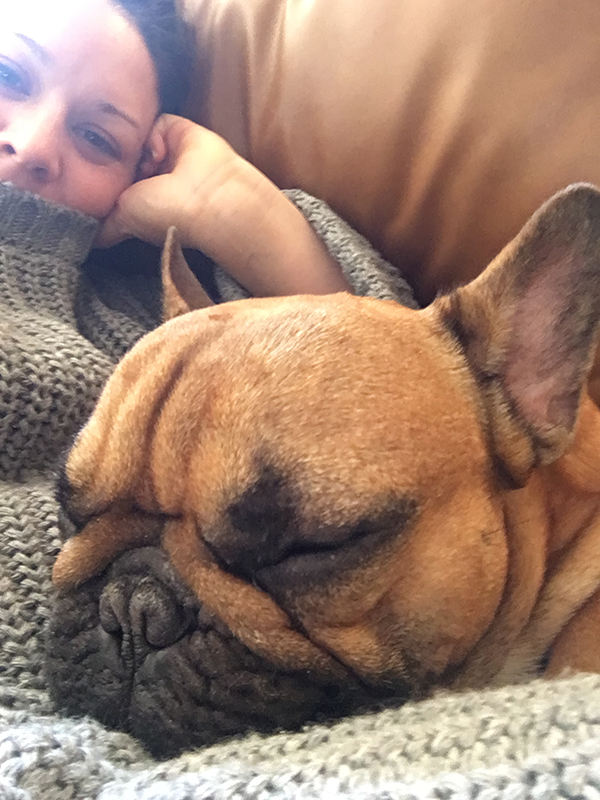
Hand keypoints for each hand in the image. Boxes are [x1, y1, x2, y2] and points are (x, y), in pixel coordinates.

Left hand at [95, 115, 245, 248]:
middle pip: (124, 155)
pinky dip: (155, 136)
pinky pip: (156, 123)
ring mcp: (170, 153)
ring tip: (147, 165)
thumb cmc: (168, 215)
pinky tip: (161, 153)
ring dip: (137, 150)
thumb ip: (104, 227)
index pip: (118, 179)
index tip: (90, 176)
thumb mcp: (123, 222)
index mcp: (146, 197)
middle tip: (114, 165)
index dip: (103, 175)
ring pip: (137, 138)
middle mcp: (157, 175)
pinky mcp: (180, 132)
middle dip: (117, 158)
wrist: (205, 198)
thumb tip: (85, 237)